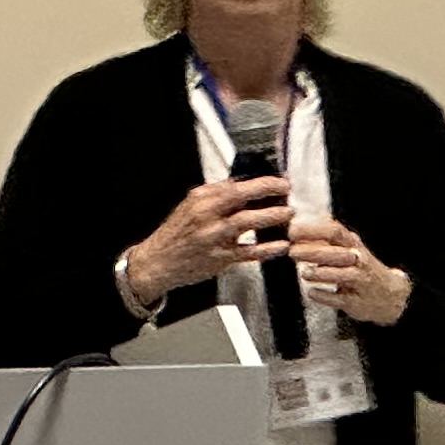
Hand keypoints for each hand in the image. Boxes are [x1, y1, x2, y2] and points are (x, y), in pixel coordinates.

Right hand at [122, 177, 292, 310]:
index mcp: (200, 200)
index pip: (235, 184)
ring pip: (248, 222)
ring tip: (288, 214)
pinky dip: (268, 249)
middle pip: (241, 197)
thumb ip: (215, 196)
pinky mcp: (220, 258)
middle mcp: (206, 215)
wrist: (156, 262)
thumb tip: (244, 185)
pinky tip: (281, 245)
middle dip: (268, 190)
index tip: (277, 181)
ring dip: (272, 216)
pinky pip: (249, 252)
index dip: (260, 182)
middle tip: (286, 191)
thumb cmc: (176, 234)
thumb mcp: (190, 206)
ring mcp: (214, 237)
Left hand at [288, 214, 408, 328]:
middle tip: (292, 252)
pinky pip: (341, 299)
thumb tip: (294, 231)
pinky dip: (326, 296)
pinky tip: (312, 293)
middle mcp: (359, 261)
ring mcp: (360, 281)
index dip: (313, 230)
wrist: (390, 294)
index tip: (293, 231)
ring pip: (343, 275)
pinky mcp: (357, 302)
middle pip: (338, 252)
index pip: (335, 231)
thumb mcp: (347, 250)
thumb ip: (323, 242)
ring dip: (322, 273)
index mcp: (353, 245)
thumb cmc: (360, 269)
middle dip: (314, 251)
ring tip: (304, 273)